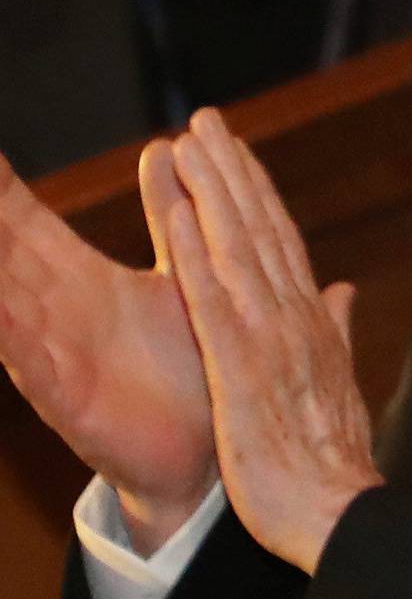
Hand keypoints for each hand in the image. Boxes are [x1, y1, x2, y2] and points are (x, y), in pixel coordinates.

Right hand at [0, 143, 214, 545]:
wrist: (204, 451)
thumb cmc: (187, 362)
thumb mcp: (178, 275)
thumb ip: (169, 214)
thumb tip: (167, 147)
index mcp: (76, 278)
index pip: (20, 218)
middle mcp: (53, 311)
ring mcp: (53, 354)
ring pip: (0, 300)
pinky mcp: (66, 399)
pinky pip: (29, 364)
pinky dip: (10, 338)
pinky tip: (0, 315)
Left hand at [163, 110, 381, 573]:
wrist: (340, 516)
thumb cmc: (333, 465)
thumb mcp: (339, 388)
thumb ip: (337, 331)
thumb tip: (346, 290)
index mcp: (311, 328)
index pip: (282, 246)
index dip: (259, 195)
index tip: (239, 152)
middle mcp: (294, 322)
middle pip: (261, 232)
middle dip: (233, 172)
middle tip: (208, 119)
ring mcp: (269, 343)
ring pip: (238, 253)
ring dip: (214, 195)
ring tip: (190, 143)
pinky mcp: (241, 372)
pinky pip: (215, 305)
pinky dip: (196, 258)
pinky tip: (177, 220)